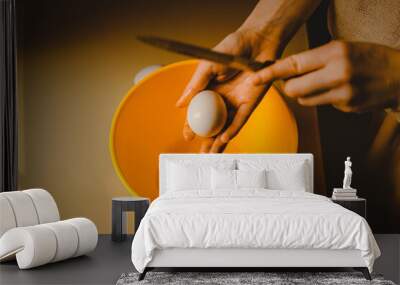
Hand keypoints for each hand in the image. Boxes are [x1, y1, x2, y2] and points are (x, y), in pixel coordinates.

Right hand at [176, 29, 279, 152]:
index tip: (187, 136)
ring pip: (226, 127)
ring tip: (211, 156)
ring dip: (219, 142)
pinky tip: (224, 138)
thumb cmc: (231, 48)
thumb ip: (194, 85)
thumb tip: (179, 105)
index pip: (198, 115)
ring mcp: (236, 104)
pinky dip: (232, 129)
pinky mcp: (250, 103)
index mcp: (209, 93)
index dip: (192, 127)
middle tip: (199, 156)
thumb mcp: (207, 66)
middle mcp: (222, 102)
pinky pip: (240, 119)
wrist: (255, 41)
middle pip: (212, 126)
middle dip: (206, 142)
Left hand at [250, 40, 399, 112]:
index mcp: (335, 53)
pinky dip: (323, 100)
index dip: (271, 73)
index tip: (255, 77)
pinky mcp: (347, 108)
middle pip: (293, 89)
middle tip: (295, 80)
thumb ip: (315, 59)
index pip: (293, 64)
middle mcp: (337, 74)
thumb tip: (287, 71)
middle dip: (288, 87)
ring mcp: (343, 94)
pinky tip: (338, 91)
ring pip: (305, 100)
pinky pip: (321, 106)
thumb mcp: (343, 48)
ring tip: (322, 83)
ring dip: (305, 94)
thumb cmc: (370, 58)